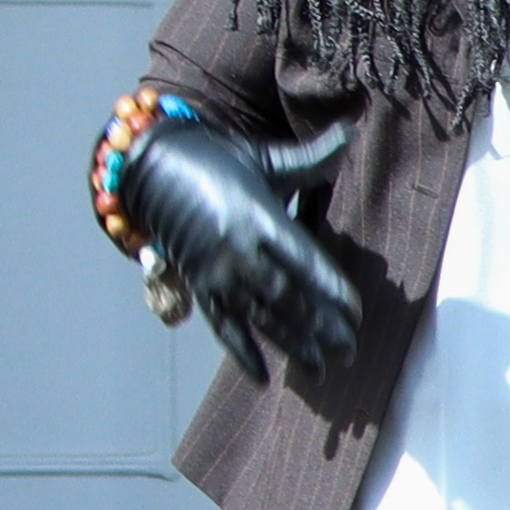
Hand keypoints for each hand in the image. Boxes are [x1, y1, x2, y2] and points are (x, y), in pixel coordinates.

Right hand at [123, 111, 364, 383]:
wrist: (153, 165)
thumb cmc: (221, 159)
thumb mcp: (266, 158)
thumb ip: (311, 158)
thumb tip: (351, 132)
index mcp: (258, 215)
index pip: (304, 260)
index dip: (331, 289)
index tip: (357, 313)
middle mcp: (236, 248)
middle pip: (286, 297)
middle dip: (320, 327)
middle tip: (350, 351)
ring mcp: (215, 270)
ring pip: (259, 317)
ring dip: (291, 346)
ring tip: (322, 371)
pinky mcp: (198, 283)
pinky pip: (222, 325)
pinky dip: (241, 353)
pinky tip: (263, 377)